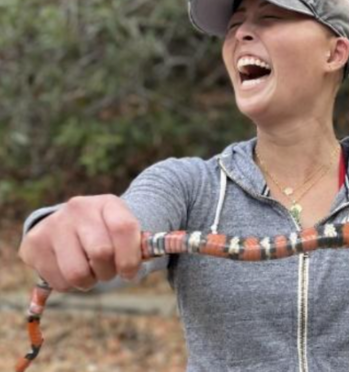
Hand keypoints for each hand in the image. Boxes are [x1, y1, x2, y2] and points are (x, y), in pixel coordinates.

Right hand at [18, 195, 140, 291]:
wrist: (69, 227)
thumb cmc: (106, 235)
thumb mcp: (125, 233)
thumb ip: (141, 245)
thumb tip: (173, 246)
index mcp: (107, 203)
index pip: (124, 228)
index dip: (130, 257)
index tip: (130, 272)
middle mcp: (79, 208)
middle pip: (101, 253)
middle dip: (109, 272)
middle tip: (107, 271)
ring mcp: (54, 224)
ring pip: (78, 273)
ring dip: (89, 281)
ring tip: (90, 271)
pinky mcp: (33, 243)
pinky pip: (59, 282)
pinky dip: (70, 286)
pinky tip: (70, 269)